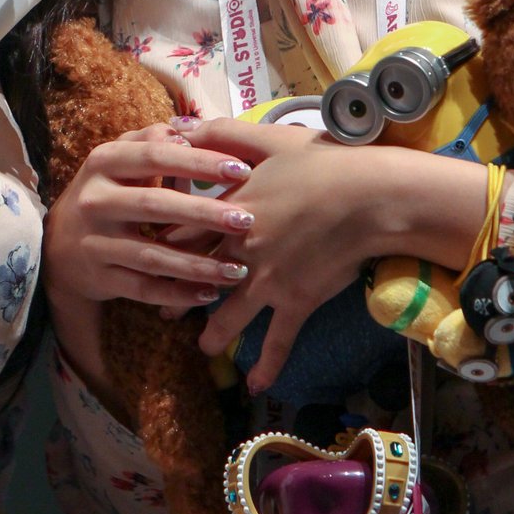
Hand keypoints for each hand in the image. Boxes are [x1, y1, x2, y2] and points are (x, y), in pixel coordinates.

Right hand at [42, 123, 255, 321]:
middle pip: (155, 205)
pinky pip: (144, 289)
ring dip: (198, 264)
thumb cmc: (105, 193)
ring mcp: (95, 242)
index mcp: (104, 162)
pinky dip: (178, 294)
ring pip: (153, 255)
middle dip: (204, 213)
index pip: (155, 156)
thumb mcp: (118, 160)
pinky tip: (210, 294)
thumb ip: (151, 140)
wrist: (58, 246)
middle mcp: (95, 200)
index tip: (241, 170)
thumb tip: (192, 128)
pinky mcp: (100, 278)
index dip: (199, 162)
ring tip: (238, 269)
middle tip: (247, 219)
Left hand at [186, 117, 486, 391]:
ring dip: (213, 334)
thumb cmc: (322, 162)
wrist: (370, 197)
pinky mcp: (297, 300)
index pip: (184, 231)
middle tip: (159, 309)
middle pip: (198, 275)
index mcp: (231, 210)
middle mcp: (241, 250)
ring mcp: (268, 280)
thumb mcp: (267, 139)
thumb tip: (178, 127)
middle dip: (175, 293)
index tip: (143, 252)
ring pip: (230, 315)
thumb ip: (220, 134)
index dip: (162, 243)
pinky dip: (267, 364)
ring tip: (201, 348)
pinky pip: (278, 339)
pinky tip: (256, 387)